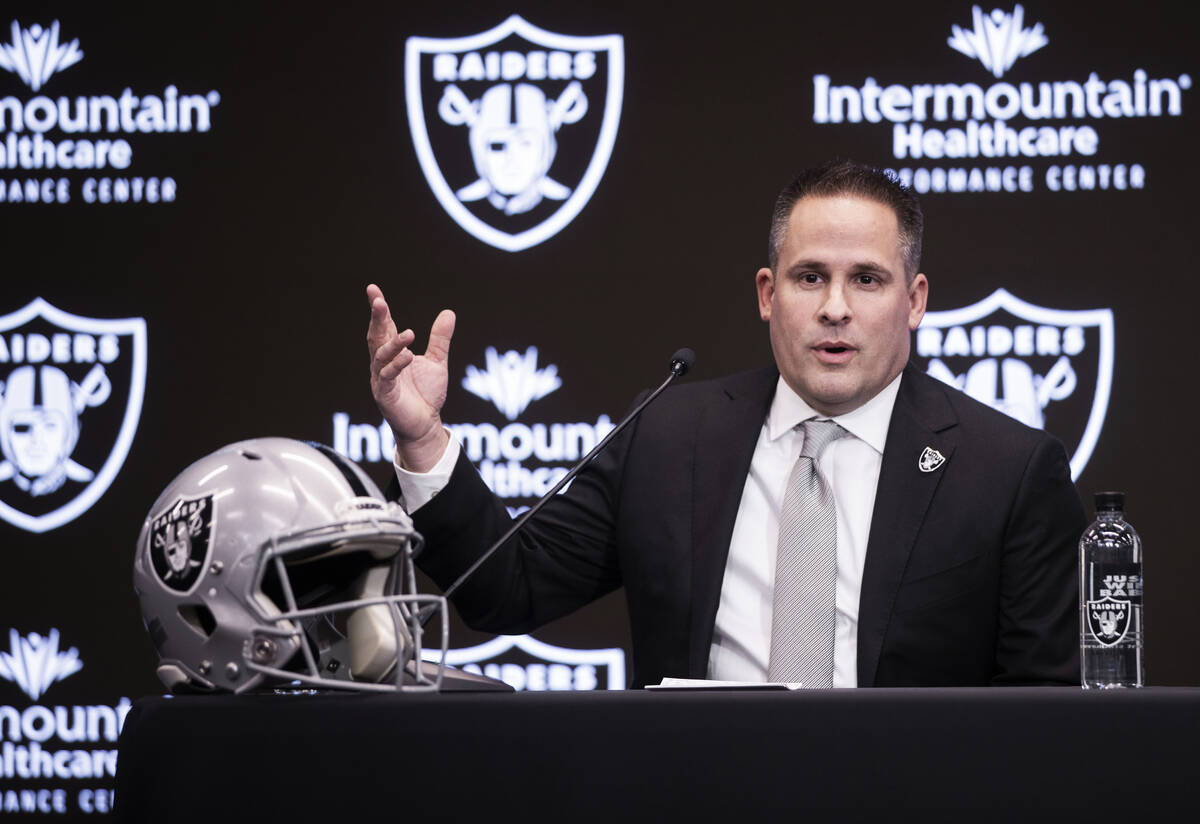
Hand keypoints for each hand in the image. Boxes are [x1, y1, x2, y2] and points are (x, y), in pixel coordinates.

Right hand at [366, 284, 454, 471]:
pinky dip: (397, 365)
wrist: (426, 423)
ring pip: (381, 356)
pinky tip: (408, 356)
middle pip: (376, 336)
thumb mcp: (437, 361)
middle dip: (376, 318)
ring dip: (393, 343)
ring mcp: (381, 378)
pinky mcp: (385, 395)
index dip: (379, 309)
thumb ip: (440, 339)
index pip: (384, 326)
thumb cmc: (426, 393)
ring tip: (410, 333)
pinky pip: (388, 377)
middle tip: (377, 301)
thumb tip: (448, 312)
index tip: (373, 290)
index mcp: (392, 353)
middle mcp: (382, 363)